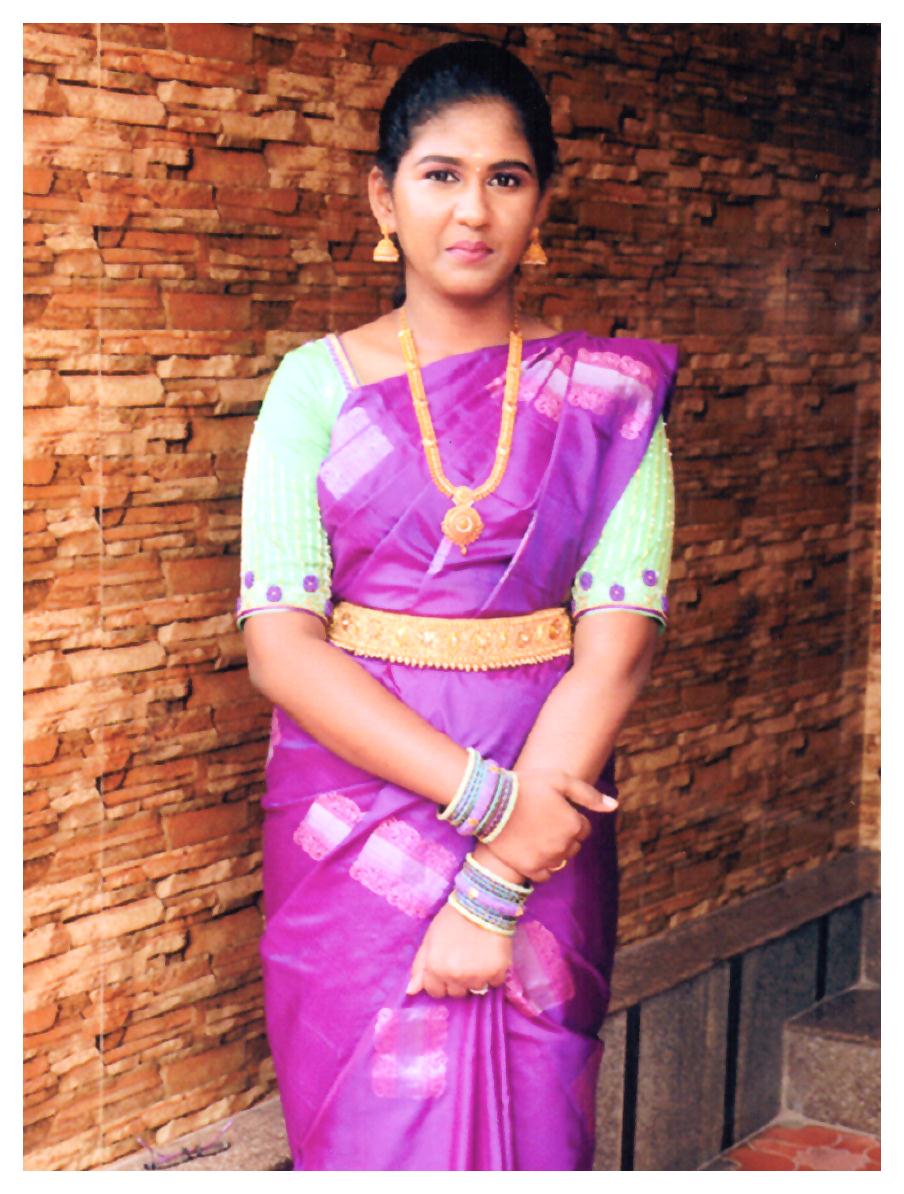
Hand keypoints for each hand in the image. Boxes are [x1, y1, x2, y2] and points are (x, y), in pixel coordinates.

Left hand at [406, 901, 511, 998]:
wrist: (483, 903)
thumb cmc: (453, 918)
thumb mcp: (430, 937)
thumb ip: (420, 965)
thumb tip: (411, 991)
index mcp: (435, 968)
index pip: (435, 992)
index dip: (440, 980)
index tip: (448, 966)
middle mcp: (455, 976)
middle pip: (456, 993)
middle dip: (458, 980)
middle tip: (464, 958)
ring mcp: (476, 976)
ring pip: (475, 988)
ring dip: (476, 976)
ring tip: (478, 954)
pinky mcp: (496, 972)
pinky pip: (494, 983)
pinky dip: (493, 973)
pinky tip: (491, 955)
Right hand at [486, 768, 616, 881]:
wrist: (490, 802)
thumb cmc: (525, 786)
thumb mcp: (559, 780)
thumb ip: (588, 794)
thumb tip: (615, 806)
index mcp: (573, 824)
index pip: (583, 829)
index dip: (569, 818)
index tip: (552, 810)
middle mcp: (564, 845)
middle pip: (573, 846)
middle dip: (564, 836)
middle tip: (543, 821)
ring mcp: (546, 859)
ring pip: (561, 861)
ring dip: (554, 851)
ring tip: (535, 835)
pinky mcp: (529, 868)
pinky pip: (545, 875)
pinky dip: (541, 866)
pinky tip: (530, 851)